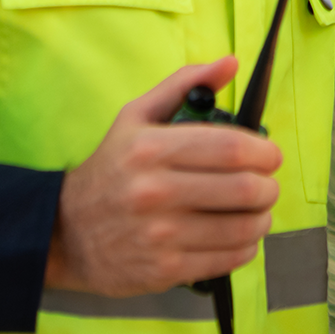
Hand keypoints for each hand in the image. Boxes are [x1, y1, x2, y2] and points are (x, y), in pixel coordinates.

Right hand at [45, 57, 283, 295]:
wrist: (64, 232)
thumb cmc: (110, 170)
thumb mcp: (136, 117)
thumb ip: (184, 84)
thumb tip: (229, 63)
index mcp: (151, 148)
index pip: (232, 148)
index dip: (265, 152)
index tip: (269, 156)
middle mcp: (155, 192)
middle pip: (244, 189)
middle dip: (268, 187)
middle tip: (266, 185)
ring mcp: (160, 235)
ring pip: (242, 227)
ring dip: (262, 218)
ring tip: (256, 211)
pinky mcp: (165, 270)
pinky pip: (228, 259)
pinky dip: (245, 247)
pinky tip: (237, 236)